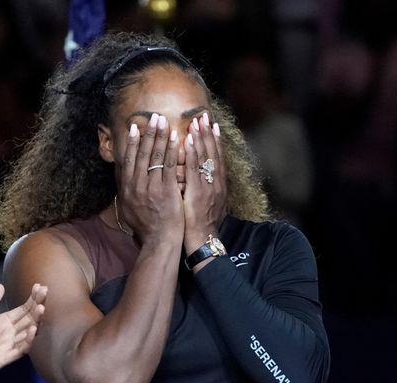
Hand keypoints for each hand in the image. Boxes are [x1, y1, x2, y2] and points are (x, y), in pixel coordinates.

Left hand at [0, 283, 46, 382]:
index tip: (40, 286)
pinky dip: (28, 340)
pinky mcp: (4, 358)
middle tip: (45, 291)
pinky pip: (20, 349)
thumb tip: (0, 285)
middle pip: (28, 318)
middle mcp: (9, 333)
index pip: (22, 309)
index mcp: (2, 323)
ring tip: (41, 308)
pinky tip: (33, 329)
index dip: (31, 299)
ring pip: (27, 332)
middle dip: (37, 304)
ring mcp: (8, 345)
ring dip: (35, 321)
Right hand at [116, 113, 183, 243]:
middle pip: (142, 154)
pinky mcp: (166, 190)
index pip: (129, 160)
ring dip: (159, 137)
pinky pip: (169, 166)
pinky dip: (172, 150)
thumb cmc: (146, 226)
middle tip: (152, 118)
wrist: (159, 240)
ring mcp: (151, 187)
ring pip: (155, 157)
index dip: (132, 143)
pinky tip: (177, 138)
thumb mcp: (129, 209)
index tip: (134, 128)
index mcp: (127, 188)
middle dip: (147, 134)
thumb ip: (127, 192)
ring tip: (163, 122)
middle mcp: (136, 185)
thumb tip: (124, 179)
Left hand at [182, 113, 226, 253]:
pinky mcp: (198, 192)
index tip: (211, 124)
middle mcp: (216, 183)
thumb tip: (198, 178)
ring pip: (206, 157)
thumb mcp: (205, 203)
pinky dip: (194, 153)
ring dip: (202, 138)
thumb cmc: (200, 224)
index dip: (214, 140)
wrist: (202, 240)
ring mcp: (209, 186)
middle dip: (209, 133)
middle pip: (214, 153)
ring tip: (198, 121)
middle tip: (204, 115)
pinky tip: (190, 141)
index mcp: (218, 184)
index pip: (217, 157)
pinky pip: (195, 169)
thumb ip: (202, 188)